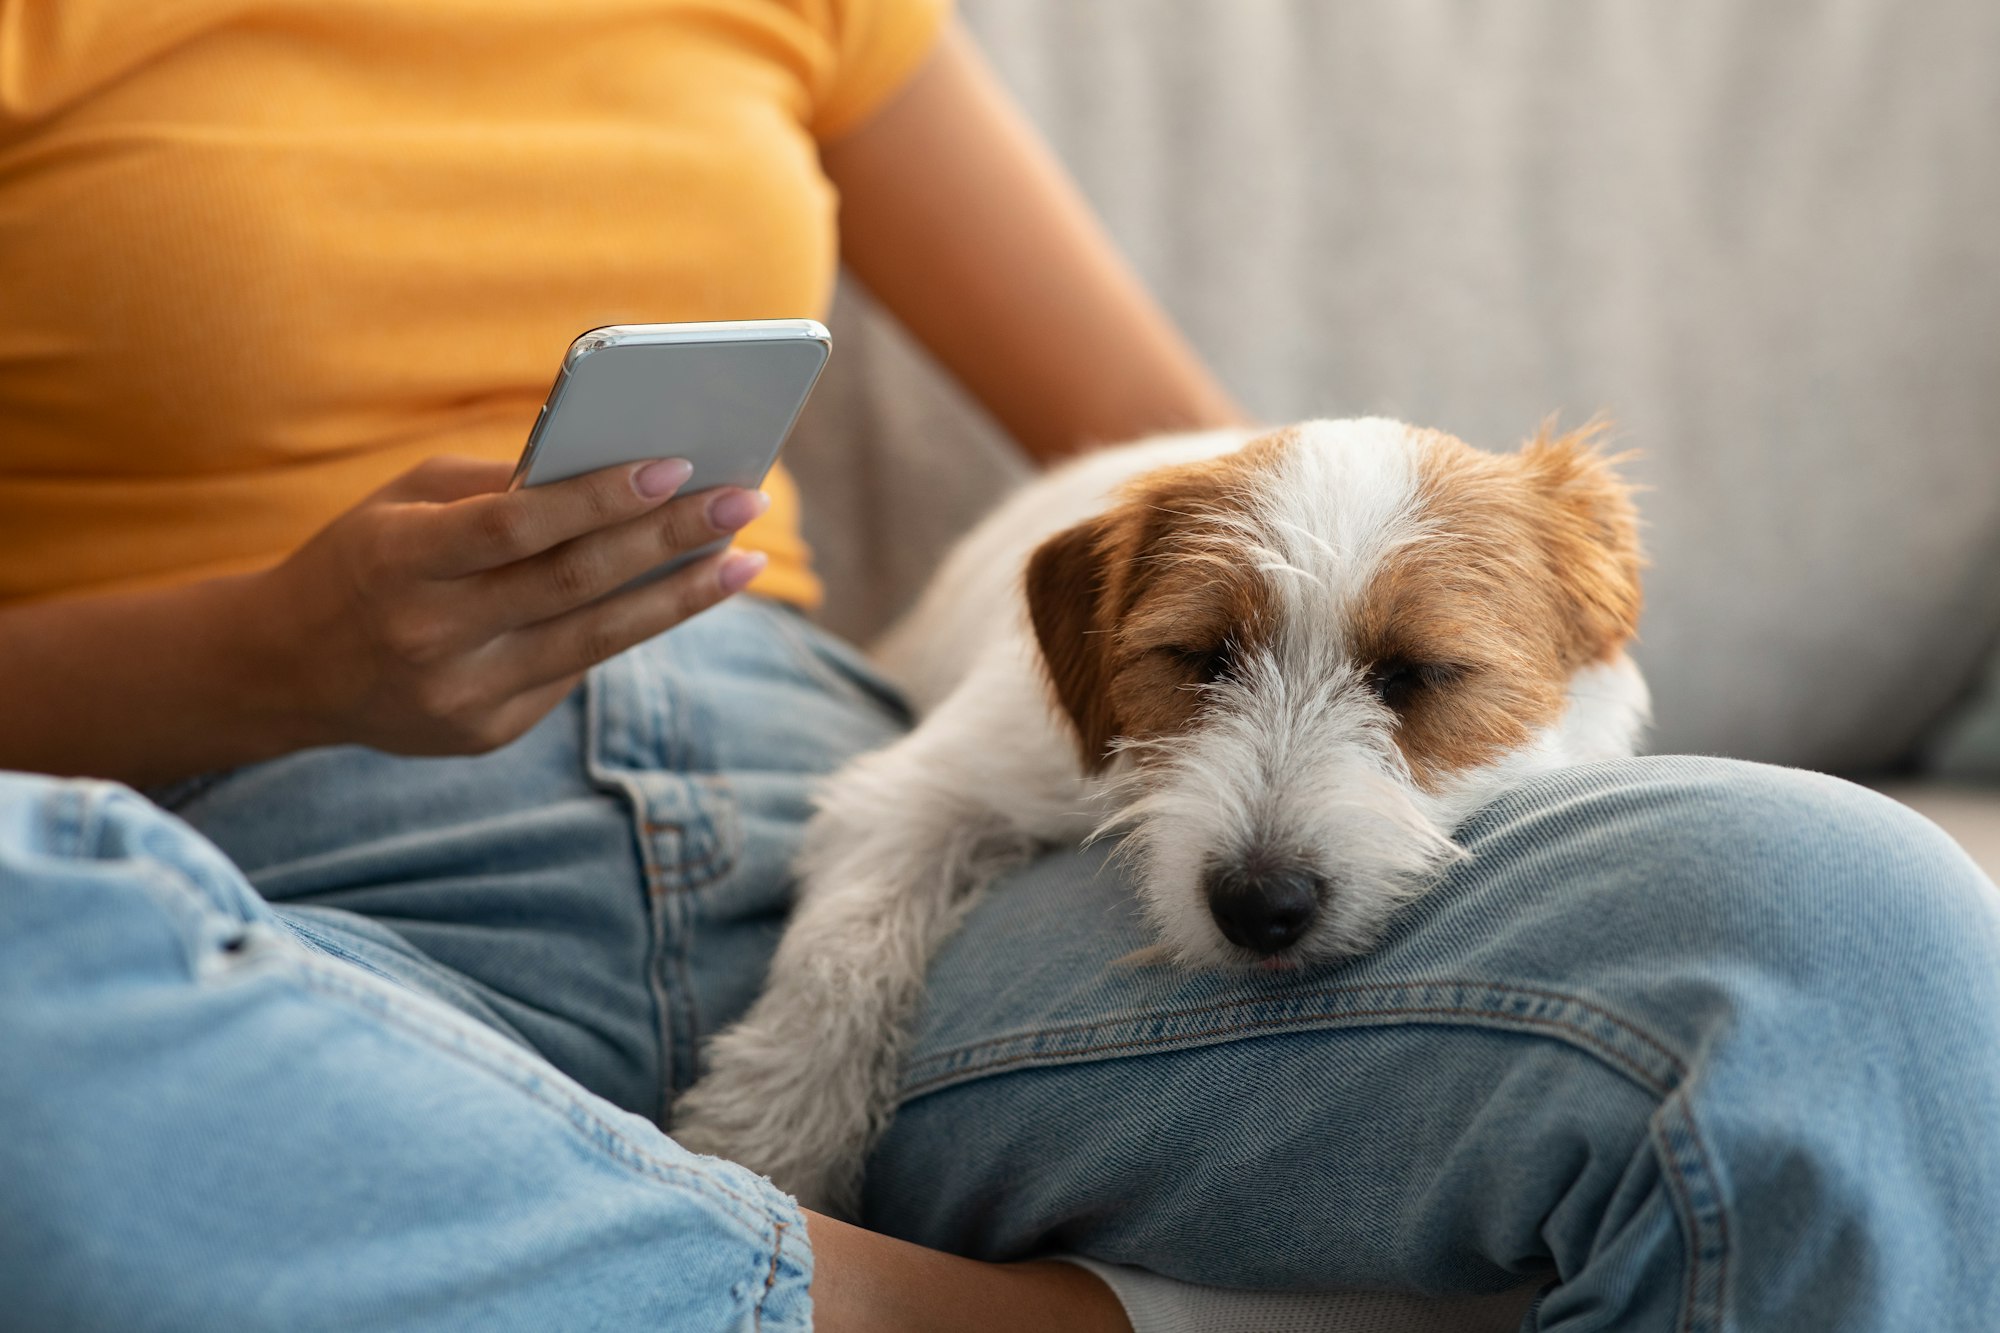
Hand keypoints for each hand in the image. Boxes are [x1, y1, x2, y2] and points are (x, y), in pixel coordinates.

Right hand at [262, 454, 768, 755]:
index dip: (599, 497)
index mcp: (400, 560)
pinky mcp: (485, 734)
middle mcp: (431, 635)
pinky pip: (573, 672)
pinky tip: (679, 595)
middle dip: (670, 539)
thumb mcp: (407, 503)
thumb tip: (619, 469)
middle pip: (574, 583)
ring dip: (680, 597)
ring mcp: (461, 695)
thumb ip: (501, 488)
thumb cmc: (365, 558)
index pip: (516, 527)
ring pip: (595, 639)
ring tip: (743, 560)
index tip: (678, 464)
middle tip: (744, 502)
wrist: (286, 671)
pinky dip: (629, 628)